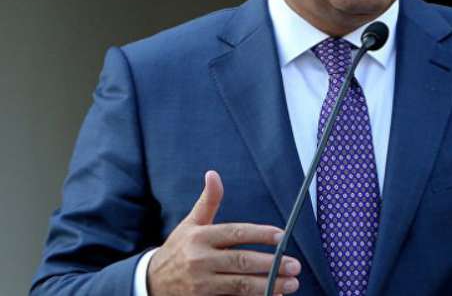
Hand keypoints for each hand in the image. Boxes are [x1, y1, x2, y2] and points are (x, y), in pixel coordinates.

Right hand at [147, 170, 300, 295]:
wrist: (150, 283)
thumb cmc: (178, 249)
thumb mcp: (190, 224)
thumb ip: (207, 201)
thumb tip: (213, 174)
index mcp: (200, 237)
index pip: (235, 233)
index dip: (260, 234)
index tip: (282, 236)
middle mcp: (200, 260)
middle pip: (241, 261)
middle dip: (271, 264)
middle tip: (295, 265)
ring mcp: (201, 284)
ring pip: (240, 284)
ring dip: (268, 285)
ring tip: (291, 283)